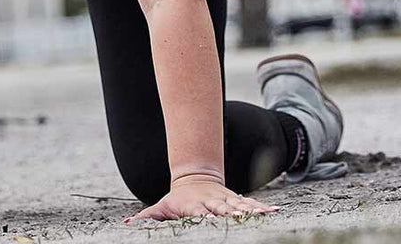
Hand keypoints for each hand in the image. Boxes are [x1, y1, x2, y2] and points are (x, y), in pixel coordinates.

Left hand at [122, 174, 279, 222]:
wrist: (193, 178)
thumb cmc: (176, 199)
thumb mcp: (161, 206)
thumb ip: (146, 216)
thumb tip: (127, 223)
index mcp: (196, 207)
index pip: (202, 213)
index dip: (207, 216)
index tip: (214, 220)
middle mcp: (213, 203)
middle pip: (224, 209)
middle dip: (234, 214)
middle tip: (245, 219)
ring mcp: (225, 201)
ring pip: (240, 206)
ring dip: (253, 211)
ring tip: (268, 215)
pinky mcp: (235, 201)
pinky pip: (250, 205)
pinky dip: (261, 208)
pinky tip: (273, 212)